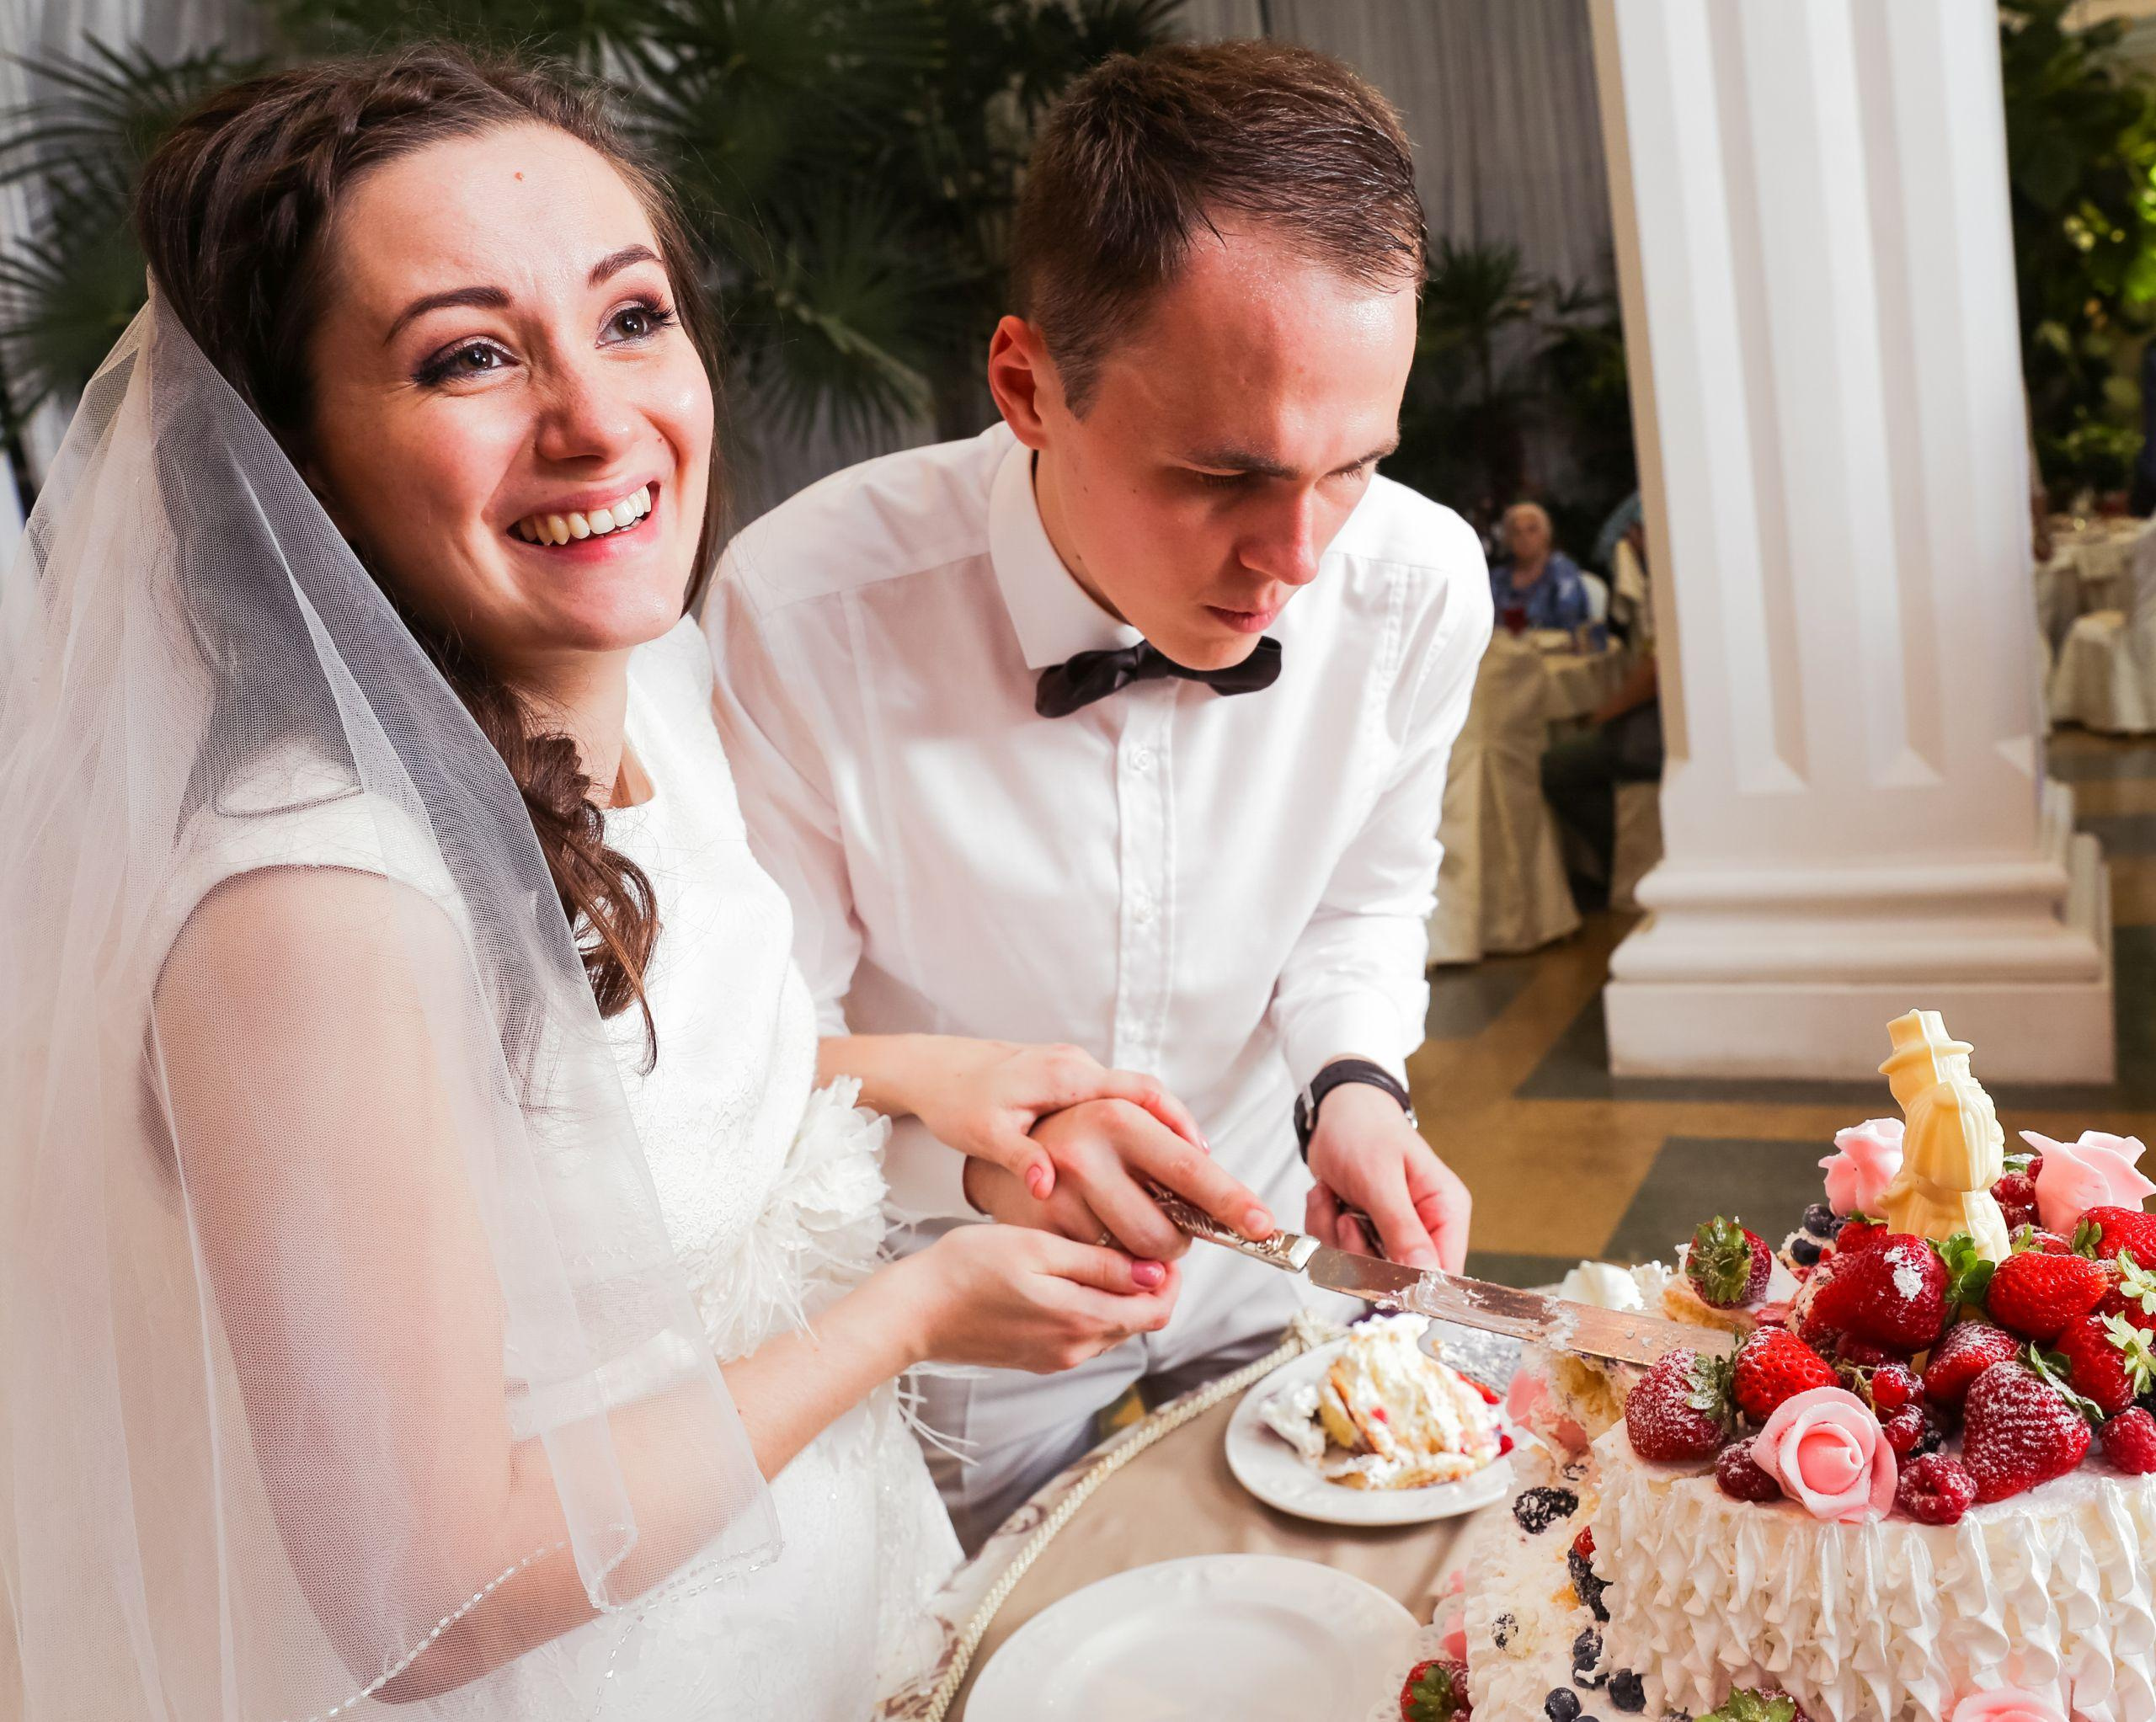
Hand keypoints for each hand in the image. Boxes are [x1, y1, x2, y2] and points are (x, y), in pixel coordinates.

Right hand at [892, 1223, 1179, 1374]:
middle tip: (1130, 1239)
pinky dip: (1090, 1307)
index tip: (1157, 1242)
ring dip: (1118, 1296)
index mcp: (1080, 1321)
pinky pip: (1082, 1335)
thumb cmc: (967, 1268)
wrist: (914, 1311)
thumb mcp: (1037, 1249)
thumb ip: (1098, 1264)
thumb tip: (1153, 1274)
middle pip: (1137, 1322)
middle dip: (1146, 1285)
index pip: (1156, 1311)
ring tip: (1097, 1252)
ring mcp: (1055, 1359)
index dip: (1168, 1277)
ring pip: (1112, 1328)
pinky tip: (1067, 1276)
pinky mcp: (1037, 1359)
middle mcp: (1075, 1350)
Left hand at [904, 1039, 1205, 1202]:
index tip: (1204, 1157)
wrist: (933, 1069)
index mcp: (1065, 1075)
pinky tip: (1148, 1164)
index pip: (1139, 1093)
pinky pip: (1120, 1103)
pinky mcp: (1069, 1081)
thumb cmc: (955, 1100)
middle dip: (1185, 1133)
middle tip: (1212, 1177)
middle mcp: (1078, 1066)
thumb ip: (1019, 1157)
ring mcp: (1075, 1071)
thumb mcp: (982, 1133)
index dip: (1177, 1123)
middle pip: (1152, 1096)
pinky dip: (1141, 1130)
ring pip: (1138, 1100)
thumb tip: (1047, 1186)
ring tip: (1190, 1179)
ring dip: (1165, 1133)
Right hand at [970, 1098, 1274, 1260]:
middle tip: (1166, 1224)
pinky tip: (1096, 1237)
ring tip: (1125, 1226)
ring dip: (1145, 1257)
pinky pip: (1101, 1273)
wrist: (997, 1153)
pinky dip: (1112, 1266)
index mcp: (1115, 1120)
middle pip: (1165, 1234)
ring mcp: (1059, 1201)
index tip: (1263, 1224)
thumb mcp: (1121, 1109)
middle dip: (1178, 1242)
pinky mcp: (1040, 1237)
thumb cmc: (1075, 1132)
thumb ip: (1172, 1131)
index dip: (1231, 1201)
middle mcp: (1085, 1158)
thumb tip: (1218, 1173)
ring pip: (1135, 1261)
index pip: (1188, 1170)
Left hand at [1303, 1081, 1469, 1270]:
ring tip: (1333, 1196)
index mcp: (1445, 1210)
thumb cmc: (1365, 1130)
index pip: (1445, 1271)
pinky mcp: (1364, 1230)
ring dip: (1335, 1235)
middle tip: (1347, 1216)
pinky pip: (1339, 1252)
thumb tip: (1426, 1274)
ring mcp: (1391, 1231)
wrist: (1333, 1110)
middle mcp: (1423, 1227)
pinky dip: (1323, 1226)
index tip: (1378, 1272)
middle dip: (1359, 1250)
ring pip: (1361, 1266)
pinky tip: (1327, 1196)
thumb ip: (1402, 1228)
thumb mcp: (1381, 1178)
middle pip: (1397, 1276)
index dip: (1413, 1282)